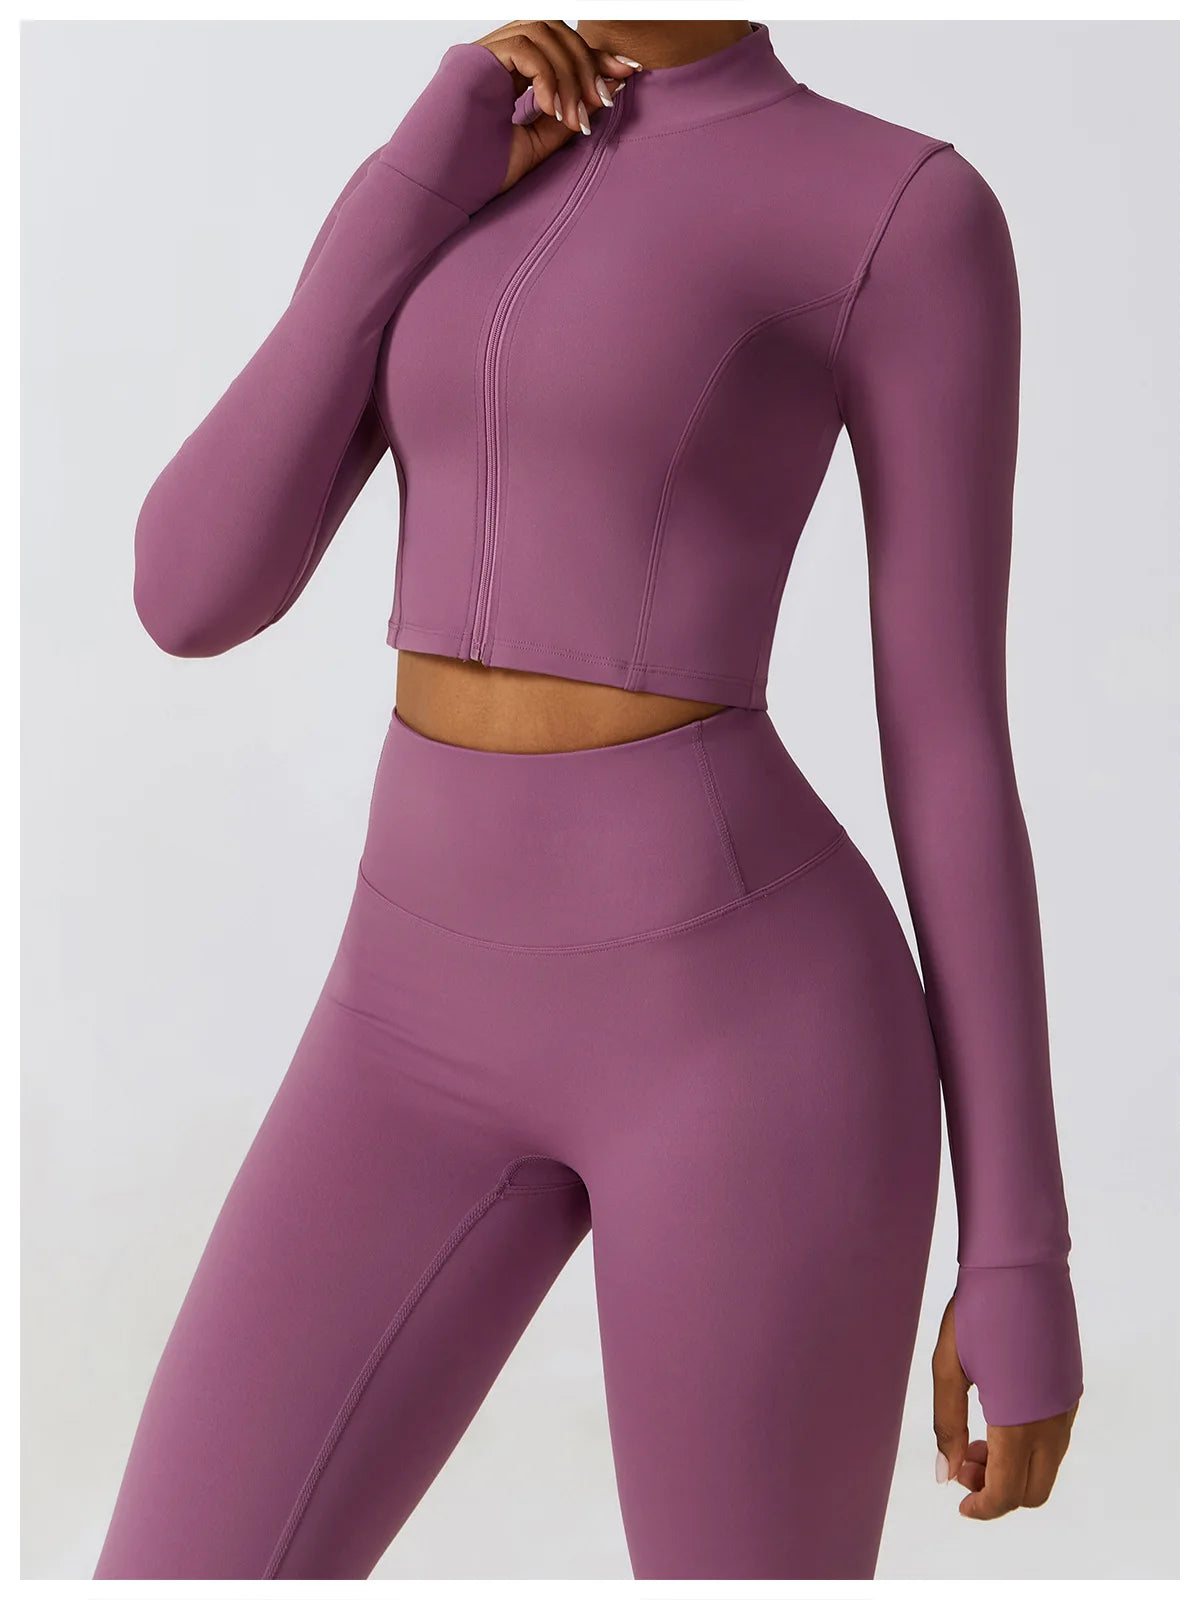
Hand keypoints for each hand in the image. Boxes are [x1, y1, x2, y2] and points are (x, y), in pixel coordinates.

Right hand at [471, 20, 640, 191]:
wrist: (437, 189)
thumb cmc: (475, 175)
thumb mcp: (534, 146)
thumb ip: (564, 121)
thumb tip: (603, 97)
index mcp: (507, 76)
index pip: (558, 50)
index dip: (595, 56)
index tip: (628, 72)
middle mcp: (495, 57)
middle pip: (556, 31)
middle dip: (588, 61)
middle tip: (605, 98)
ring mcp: (482, 54)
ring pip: (543, 32)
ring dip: (570, 71)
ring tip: (574, 115)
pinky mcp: (473, 58)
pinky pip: (524, 47)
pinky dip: (547, 75)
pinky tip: (552, 109)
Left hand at [932, 1293, 1078, 1518]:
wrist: (1019, 1268)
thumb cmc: (976, 1312)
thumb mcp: (948, 1367)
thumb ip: (946, 1424)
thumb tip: (944, 1475)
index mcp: (1019, 1422)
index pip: (1008, 1493)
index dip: (983, 1507)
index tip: (959, 1501)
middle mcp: (1052, 1422)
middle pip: (1033, 1491)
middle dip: (997, 1489)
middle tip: (961, 1458)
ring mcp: (1066, 1407)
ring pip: (1046, 1468)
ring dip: (1012, 1468)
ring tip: (973, 1435)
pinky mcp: (1071, 1391)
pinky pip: (1054, 1441)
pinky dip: (1028, 1447)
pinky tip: (996, 1417)